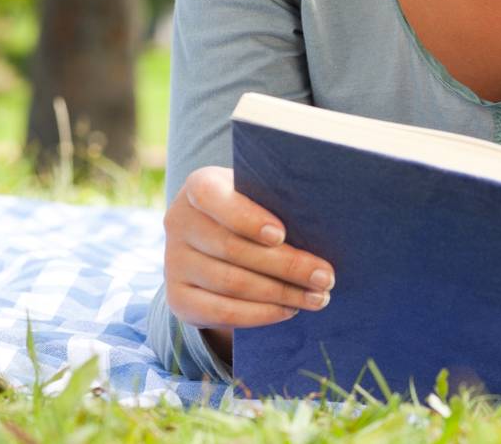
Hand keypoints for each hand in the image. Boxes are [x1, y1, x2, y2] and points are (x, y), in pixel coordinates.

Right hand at [163, 166, 335, 361]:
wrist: (217, 241)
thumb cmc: (255, 210)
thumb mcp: (261, 195)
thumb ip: (279, 200)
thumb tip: (326, 220)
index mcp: (198, 186)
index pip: (213, 197)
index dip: (246, 217)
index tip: (281, 235)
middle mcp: (178, 222)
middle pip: (233, 248)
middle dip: (286, 265)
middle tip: (326, 277)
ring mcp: (173, 262)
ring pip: (231, 283)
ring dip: (280, 293)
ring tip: (318, 297)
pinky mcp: (178, 298)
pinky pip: (220, 312)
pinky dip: (259, 314)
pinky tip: (288, 310)